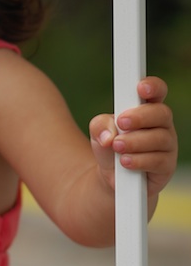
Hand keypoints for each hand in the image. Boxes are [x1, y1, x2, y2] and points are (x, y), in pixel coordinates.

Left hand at [89, 77, 177, 197]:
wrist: (112, 179)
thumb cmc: (110, 148)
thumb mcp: (98, 133)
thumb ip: (100, 126)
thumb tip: (109, 135)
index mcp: (147, 109)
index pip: (157, 92)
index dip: (153, 86)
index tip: (140, 88)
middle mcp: (161, 125)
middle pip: (162, 113)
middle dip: (141, 116)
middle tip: (122, 122)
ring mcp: (167, 145)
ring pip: (159, 138)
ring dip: (135, 141)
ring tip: (117, 146)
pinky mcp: (166, 166)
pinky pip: (158, 161)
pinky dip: (139, 160)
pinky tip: (125, 162)